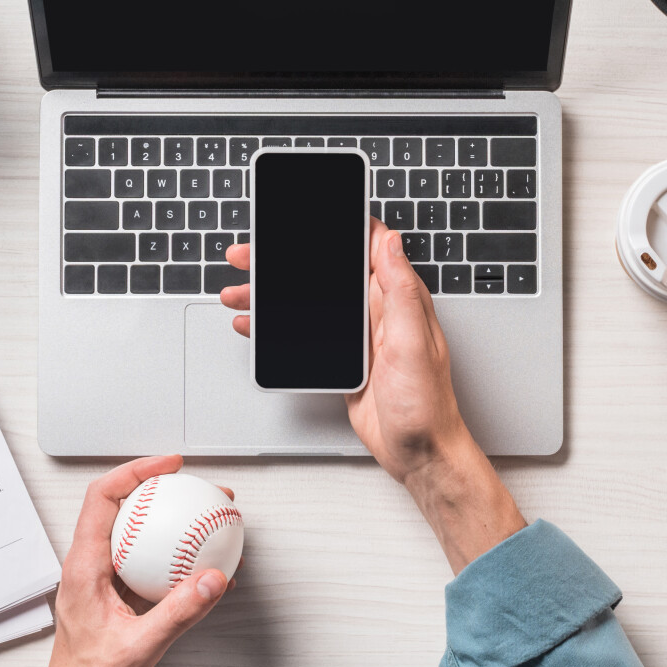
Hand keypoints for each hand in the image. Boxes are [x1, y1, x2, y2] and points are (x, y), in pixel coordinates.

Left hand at [39, 454, 230, 666]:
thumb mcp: (137, 650)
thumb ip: (177, 614)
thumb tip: (210, 580)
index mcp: (82, 571)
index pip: (101, 500)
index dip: (134, 472)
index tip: (168, 467)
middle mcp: (90, 570)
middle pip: (123, 509)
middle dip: (162, 491)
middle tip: (199, 490)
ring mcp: (104, 584)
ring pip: (137, 536)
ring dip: (171, 524)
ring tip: (207, 520)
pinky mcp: (119, 599)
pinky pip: (148, 565)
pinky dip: (174, 557)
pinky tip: (203, 567)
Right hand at [220, 227, 523, 571]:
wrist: (421, 452)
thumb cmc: (427, 404)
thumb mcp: (414, 341)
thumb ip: (400, 289)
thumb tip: (390, 241)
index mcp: (397, 299)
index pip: (368, 248)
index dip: (337, 226)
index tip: (306, 214)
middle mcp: (378, 312)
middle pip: (326, 273)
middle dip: (286, 259)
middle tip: (250, 254)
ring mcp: (359, 336)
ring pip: (309, 302)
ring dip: (272, 294)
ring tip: (239, 290)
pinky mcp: (344, 359)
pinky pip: (305, 333)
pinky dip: (276, 327)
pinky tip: (254, 325)